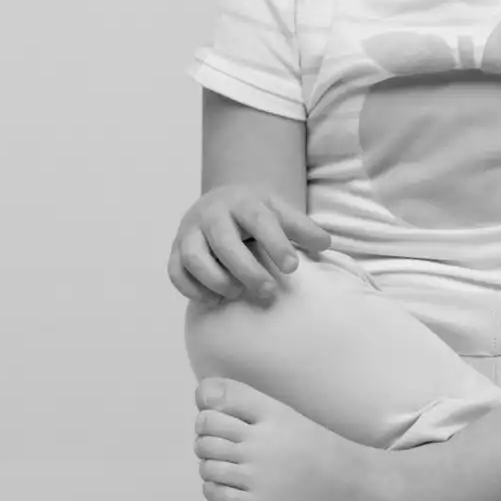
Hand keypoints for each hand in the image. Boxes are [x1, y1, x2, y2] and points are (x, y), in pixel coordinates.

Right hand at [168, 184, 333, 304]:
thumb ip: (301, 227)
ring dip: (216, 280)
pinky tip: (215, 299)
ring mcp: (189, 231)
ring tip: (237, 294)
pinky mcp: (175, 249)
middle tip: (269, 292)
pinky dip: (192, 289)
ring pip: (193, 257)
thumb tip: (325, 244)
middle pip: (223, 242)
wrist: (221, 201)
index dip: (275, 243)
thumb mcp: (279, 211)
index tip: (293, 267)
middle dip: (246, 270)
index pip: (258, 219)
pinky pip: (175, 272)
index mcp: (241, 201)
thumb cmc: (254, 213)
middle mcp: (211, 213)